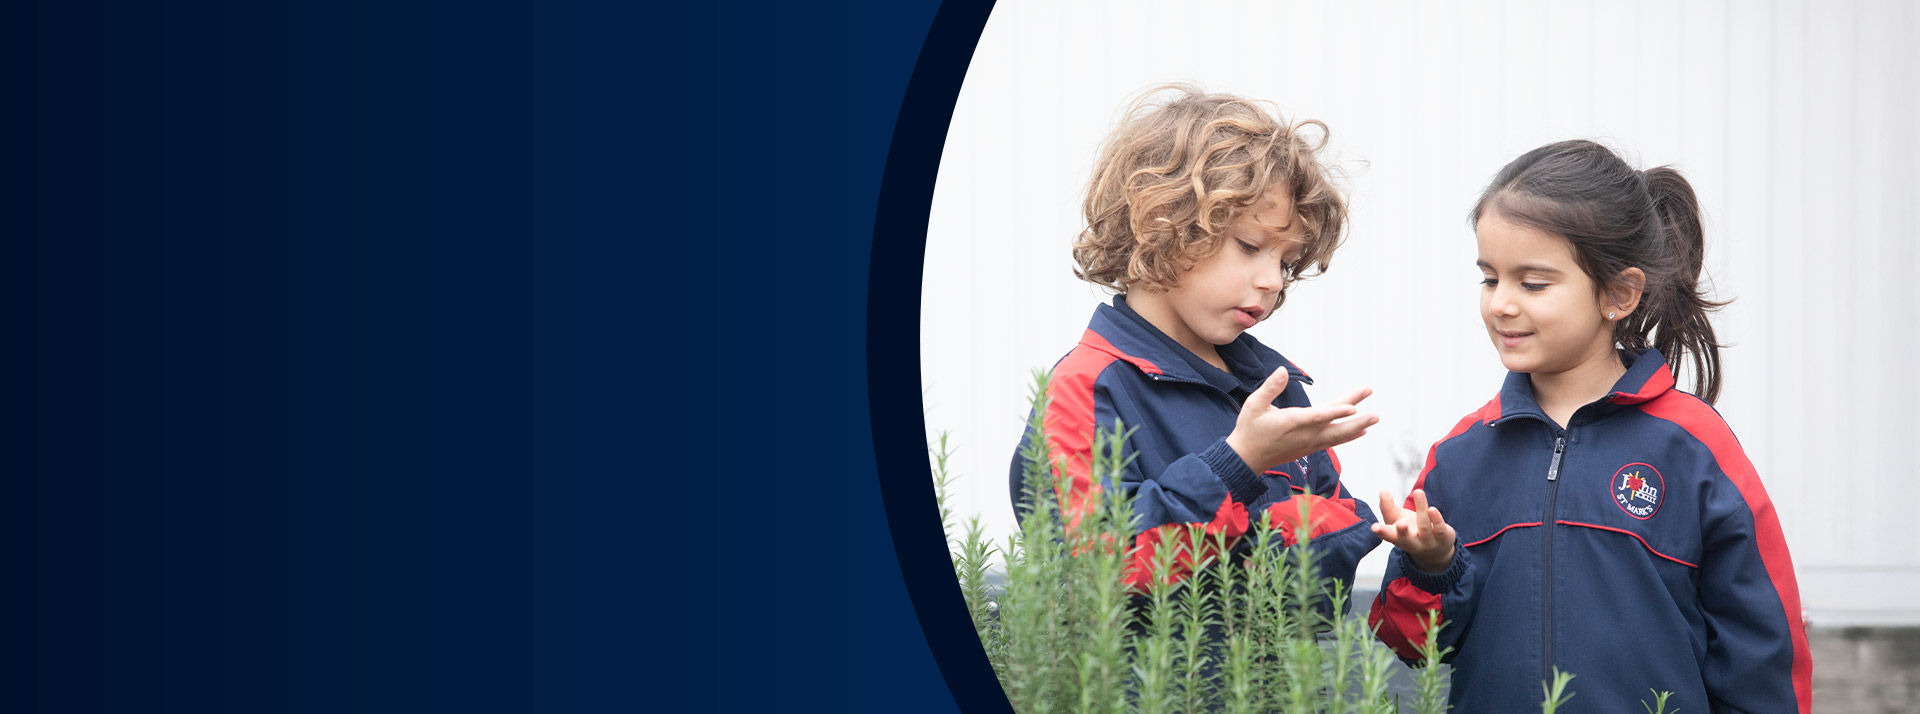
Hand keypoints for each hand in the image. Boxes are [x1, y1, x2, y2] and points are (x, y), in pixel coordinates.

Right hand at [1223, 367, 1375, 473]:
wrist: (1246, 459)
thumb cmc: (1249, 429)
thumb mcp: (1253, 405)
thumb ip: (1270, 387)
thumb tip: (1281, 370)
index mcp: (1292, 423)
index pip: (1318, 416)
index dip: (1336, 411)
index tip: (1353, 406)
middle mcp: (1305, 435)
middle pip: (1335, 426)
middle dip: (1357, 419)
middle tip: (1375, 413)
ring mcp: (1308, 443)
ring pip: (1338, 436)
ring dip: (1357, 427)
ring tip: (1374, 418)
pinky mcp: (1309, 448)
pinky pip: (1333, 442)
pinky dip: (1348, 436)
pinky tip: (1361, 431)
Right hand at [1369, 489, 1456, 571]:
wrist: (1435, 551)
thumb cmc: (1411, 530)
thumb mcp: (1397, 519)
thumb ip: (1388, 506)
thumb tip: (1382, 491)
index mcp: (1397, 538)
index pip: (1388, 535)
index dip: (1381, 531)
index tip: (1374, 527)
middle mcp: (1412, 542)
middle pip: (1406, 539)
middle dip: (1402, 531)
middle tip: (1401, 523)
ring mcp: (1428, 542)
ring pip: (1424, 526)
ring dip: (1421, 509)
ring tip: (1418, 492)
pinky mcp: (1443, 538)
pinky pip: (1440, 529)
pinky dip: (1436, 519)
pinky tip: (1432, 509)